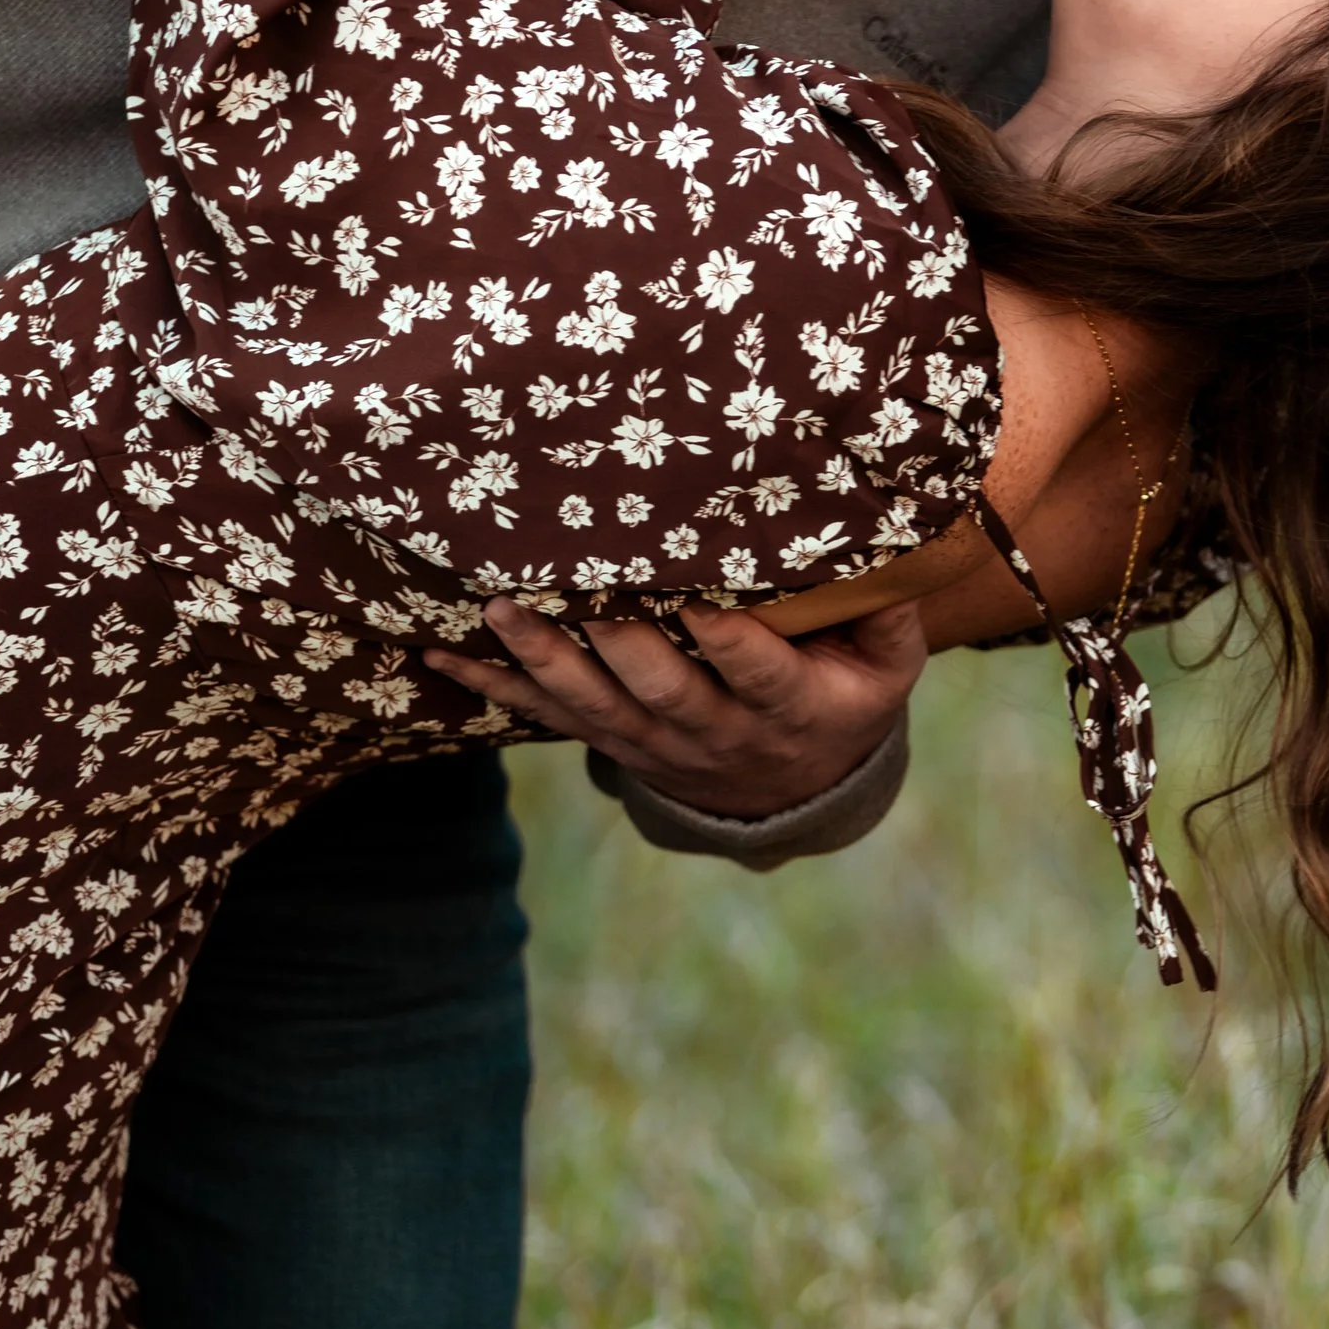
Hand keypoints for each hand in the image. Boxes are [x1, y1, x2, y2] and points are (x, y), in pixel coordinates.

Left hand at [424, 594, 929, 817]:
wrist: (796, 790)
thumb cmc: (842, 695)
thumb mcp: (886, 666)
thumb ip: (887, 612)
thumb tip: (885, 539)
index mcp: (790, 708)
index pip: (758, 674)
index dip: (732, 644)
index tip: (703, 602)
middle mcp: (715, 732)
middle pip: (661, 689)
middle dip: (615, 643)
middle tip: (576, 590)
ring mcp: (656, 742)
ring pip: (593, 706)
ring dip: (542, 660)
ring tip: (498, 611)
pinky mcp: (614, 740)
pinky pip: (547, 717)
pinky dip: (494, 686)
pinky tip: (441, 655)